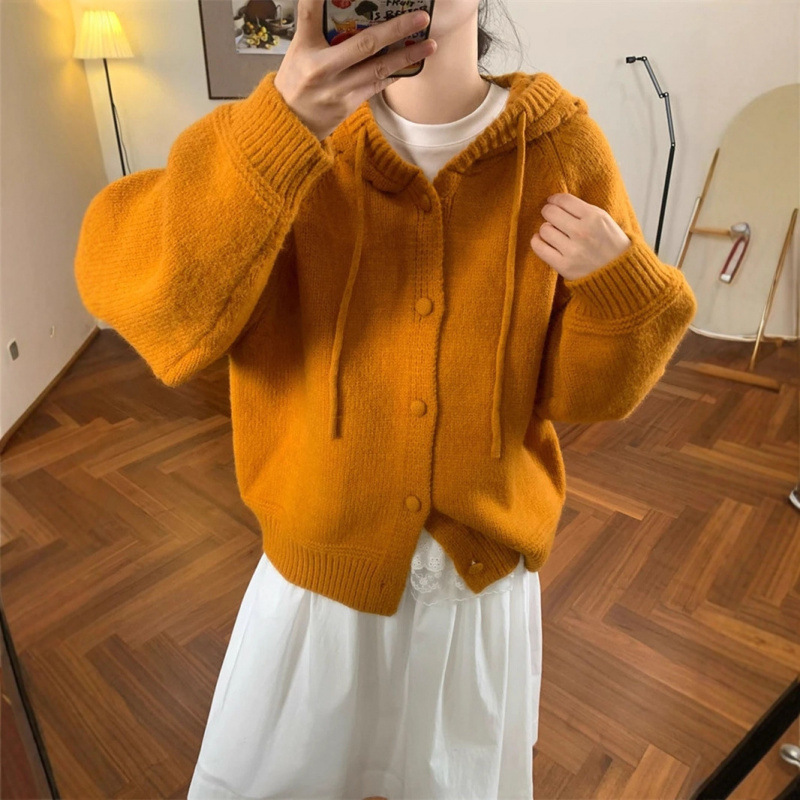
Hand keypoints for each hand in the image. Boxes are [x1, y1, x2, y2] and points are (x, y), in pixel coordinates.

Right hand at [274, 0, 435, 141]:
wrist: (290, 123)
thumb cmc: (297, 80)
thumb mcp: (299, 49)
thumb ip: (317, 28)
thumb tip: (348, 8)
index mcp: (304, 46)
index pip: (310, 11)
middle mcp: (321, 67)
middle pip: (364, 43)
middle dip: (396, 29)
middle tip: (421, 17)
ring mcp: (337, 89)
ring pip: (378, 68)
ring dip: (406, 56)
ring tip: (429, 44)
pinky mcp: (348, 105)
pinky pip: (376, 86)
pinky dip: (394, 73)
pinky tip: (411, 64)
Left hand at [530, 192, 631, 280]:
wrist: (619, 273)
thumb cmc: (610, 244)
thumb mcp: (604, 220)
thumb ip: (582, 210)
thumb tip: (556, 202)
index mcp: (595, 217)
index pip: (564, 200)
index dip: (554, 199)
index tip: (552, 202)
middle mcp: (582, 232)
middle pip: (550, 213)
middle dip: (548, 212)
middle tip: (551, 216)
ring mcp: (573, 250)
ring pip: (544, 230)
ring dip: (545, 229)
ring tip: (553, 232)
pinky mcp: (564, 266)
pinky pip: (539, 248)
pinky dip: (537, 242)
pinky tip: (542, 240)